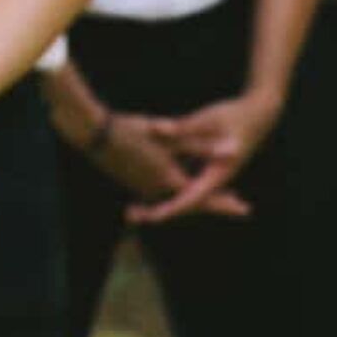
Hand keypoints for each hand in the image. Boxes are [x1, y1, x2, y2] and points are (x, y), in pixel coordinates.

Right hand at [85, 112, 252, 221]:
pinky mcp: (132, 182)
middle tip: (237, 204)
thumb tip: (233, 151)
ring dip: (196, 199)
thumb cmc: (131, 130)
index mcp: (168, 178)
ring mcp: (142, 188)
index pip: (203, 197)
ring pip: (175, 199)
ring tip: (216, 195)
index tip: (244, 207)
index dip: (224, 202)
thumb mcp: (168, 135)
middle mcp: (156, 189)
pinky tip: (182, 185)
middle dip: (214, 203)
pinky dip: (177, 194)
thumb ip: (201, 145)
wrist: (93, 134)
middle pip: (191, 202)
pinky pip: (160, 195)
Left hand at [128, 92, 280, 224]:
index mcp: (219, 171)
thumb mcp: (209, 120)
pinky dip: (168, 186)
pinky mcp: (206, 167)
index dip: (173, 207)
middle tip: (132, 215)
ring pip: (185, 193)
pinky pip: (186, 182)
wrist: (260, 114)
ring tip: (132, 208)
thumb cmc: (237, 115)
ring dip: (162, 199)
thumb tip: (157, 128)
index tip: (154, 216)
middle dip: (160, 207)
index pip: (193, 196)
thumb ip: (184, 127)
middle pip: (186, 200)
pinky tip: (147, 188)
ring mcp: (210, 174)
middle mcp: (215, 178)